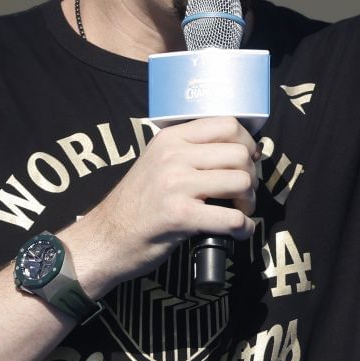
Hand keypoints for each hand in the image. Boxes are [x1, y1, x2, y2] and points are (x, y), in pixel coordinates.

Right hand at [64, 117, 257, 296]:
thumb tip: (240, 149)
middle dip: (252, 176)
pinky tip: (238, 232)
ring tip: (240, 211)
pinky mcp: (180, 216)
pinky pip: (232, 218)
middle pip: (239, 154)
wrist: (107, 236)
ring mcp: (176, 185)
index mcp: (171, 139)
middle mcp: (174, 156)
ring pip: (241, 182)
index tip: (249, 160)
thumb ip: (191, 151)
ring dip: (250, 202)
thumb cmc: (139, 203)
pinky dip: (244, 228)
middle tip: (244, 193)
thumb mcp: (158, 162)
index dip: (247, 142)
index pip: (226, 124)